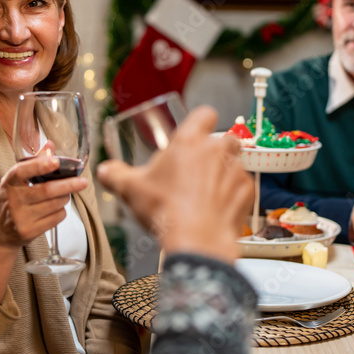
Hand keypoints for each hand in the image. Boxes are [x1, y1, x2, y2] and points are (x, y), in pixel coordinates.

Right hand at [0, 153, 87, 302]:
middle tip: (83, 182)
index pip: (23, 171)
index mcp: (9, 182)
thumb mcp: (15, 182)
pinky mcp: (29, 231)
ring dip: (65, 198)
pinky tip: (55, 209)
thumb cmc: (10, 201)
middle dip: (69, 185)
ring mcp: (21, 217)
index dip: (41, 165)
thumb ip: (33, 163)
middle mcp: (13, 199)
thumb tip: (50, 145)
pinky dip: (61, 212)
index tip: (56, 161)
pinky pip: (56, 218)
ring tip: (63, 195)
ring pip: (56, 204)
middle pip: (48, 190)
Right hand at [97, 106, 251, 264]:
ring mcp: (235, 170)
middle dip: (215, 150)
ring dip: (225, 173)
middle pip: (224, 138)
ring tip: (206, 193)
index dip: (201, 121)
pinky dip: (234, 195)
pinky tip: (218, 208)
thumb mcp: (131, 189)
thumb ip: (115, 175)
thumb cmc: (166, 210)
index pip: (204, 114)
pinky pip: (243, 186)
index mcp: (189, 141)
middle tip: (197, 169)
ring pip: (235, 163)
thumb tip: (105, 171)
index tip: (195, 131)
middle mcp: (216, 150)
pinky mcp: (247, 191)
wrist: (196, 240)